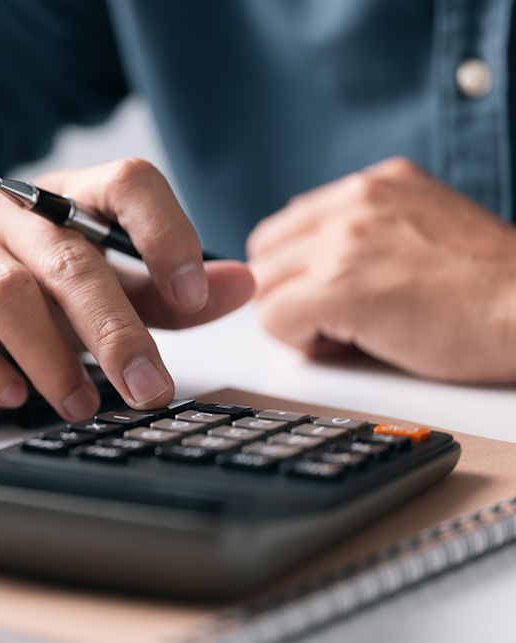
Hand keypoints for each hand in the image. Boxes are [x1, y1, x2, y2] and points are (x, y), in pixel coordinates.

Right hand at [0, 159, 253, 418]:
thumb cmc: (18, 280)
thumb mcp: (95, 278)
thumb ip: (162, 289)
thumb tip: (241, 285)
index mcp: (68, 197)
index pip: (127, 183)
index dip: (165, 232)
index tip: (191, 295)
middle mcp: (11, 212)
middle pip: (71, 258)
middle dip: (116, 330)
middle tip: (148, 389)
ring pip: (8, 293)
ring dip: (52, 357)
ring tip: (82, 404)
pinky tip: (10, 395)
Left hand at [246, 157, 515, 382]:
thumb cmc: (490, 290)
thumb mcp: (425, 227)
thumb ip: (367, 231)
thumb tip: (310, 263)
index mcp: (375, 184)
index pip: (288, 226)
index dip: (300, 271)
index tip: (335, 295)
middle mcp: (355, 201)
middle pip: (267, 254)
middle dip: (291, 292)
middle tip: (338, 319)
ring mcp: (345, 241)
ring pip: (266, 287)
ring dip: (296, 317)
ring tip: (353, 331)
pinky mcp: (340, 287)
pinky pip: (275, 319)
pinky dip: (302, 341)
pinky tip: (350, 344)